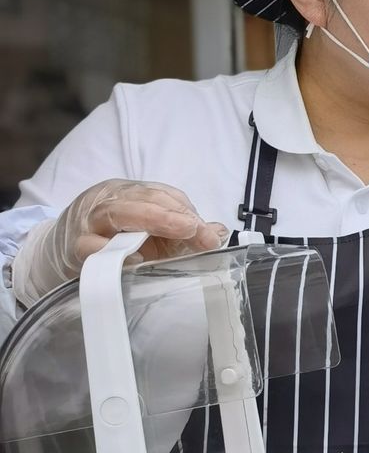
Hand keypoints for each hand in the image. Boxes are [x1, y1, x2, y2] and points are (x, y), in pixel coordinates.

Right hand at [13, 179, 228, 304]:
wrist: (66, 252)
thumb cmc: (118, 241)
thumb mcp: (156, 235)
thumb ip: (187, 234)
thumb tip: (219, 231)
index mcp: (131, 194)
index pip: (163, 194)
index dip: (188, 211)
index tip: (210, 234)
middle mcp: (110, 201)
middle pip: (141, 197)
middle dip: (173, 213)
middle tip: (197, 230)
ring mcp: (90, 222)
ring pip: (116, 211)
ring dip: (151, 221)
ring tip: (180, 232)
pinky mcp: (76, 248)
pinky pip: (90, 246)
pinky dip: (112, 250)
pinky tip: (137, 258)